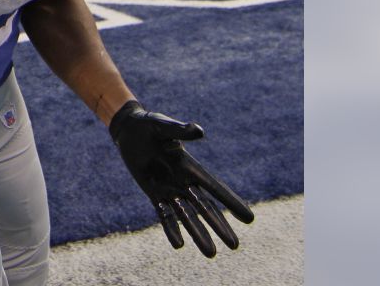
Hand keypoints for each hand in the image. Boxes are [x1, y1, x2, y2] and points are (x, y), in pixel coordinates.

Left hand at [109, 101, 253, 255]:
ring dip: (199, 235)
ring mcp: (169, 189)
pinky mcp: (153, 194)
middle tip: (235, 246)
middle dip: (220, 226)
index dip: (231, 202)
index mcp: (190, 166)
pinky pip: (164, 215)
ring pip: (187, 217)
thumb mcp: (164, 126)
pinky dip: (171, 229)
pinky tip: (179, 245)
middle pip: (205, 208)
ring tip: (211, 254)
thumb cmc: (150, 125)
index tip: (249, 218)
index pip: (215, 188)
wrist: (130, 130)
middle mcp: (183, 181)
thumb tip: (200, 131)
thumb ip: (180, 131)